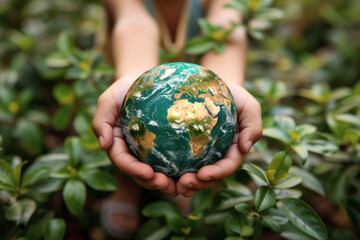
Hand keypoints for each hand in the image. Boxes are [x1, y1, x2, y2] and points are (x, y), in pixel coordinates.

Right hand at [92, 77, 176, 196]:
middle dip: (151, 183)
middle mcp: (131, 152)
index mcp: (117, 145)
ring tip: (179, 186)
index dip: (134, 170)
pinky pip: (170, 161)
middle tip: (167, 184)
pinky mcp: (162, 147)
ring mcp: (147, 152)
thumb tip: (103, 145)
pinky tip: (192, 174)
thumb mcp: (108, 100)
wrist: (145, 82)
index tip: (148, 173)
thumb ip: (101, 120)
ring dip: (166, 183)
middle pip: (139, 173)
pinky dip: (178, 171)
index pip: (123, 161)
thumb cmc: (124, 89)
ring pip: (155, 173)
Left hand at [176, 84, 261, 196]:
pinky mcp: (186, 150)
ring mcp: (202, 155)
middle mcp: (217, 157)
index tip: (203, 174)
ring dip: (182, 184)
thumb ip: (253, 125)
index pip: (227, 166)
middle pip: (208, 177)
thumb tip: (246, 147)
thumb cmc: (234, 96)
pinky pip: (178, 164)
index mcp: (234, 151)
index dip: (217, 174)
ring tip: (169, 184)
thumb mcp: (248, 105)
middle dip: (197, 184)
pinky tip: (158, 174)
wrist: (211, 86)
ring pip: (193, 176)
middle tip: (183, 184)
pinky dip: (170, 173)